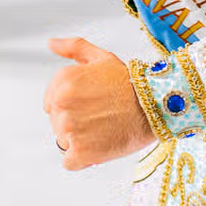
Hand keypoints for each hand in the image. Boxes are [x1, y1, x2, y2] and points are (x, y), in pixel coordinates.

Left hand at [44, 37, 155, 170]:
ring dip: (80, 141)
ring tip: (103, 130)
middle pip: (57, 124)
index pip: (50, 104)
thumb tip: (51, 43)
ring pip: (64, 142)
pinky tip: (100, 147)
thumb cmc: (130, 83)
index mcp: (63, 82)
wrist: (155, 106)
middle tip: (101, 117)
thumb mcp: (101, 57)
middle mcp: (62, 104)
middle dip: (76, 124)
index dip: (72, 107)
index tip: (90, 105)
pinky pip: (70, 162)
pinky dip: (84, 159)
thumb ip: (73, 48)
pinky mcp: (81, 152)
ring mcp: (70, 129)